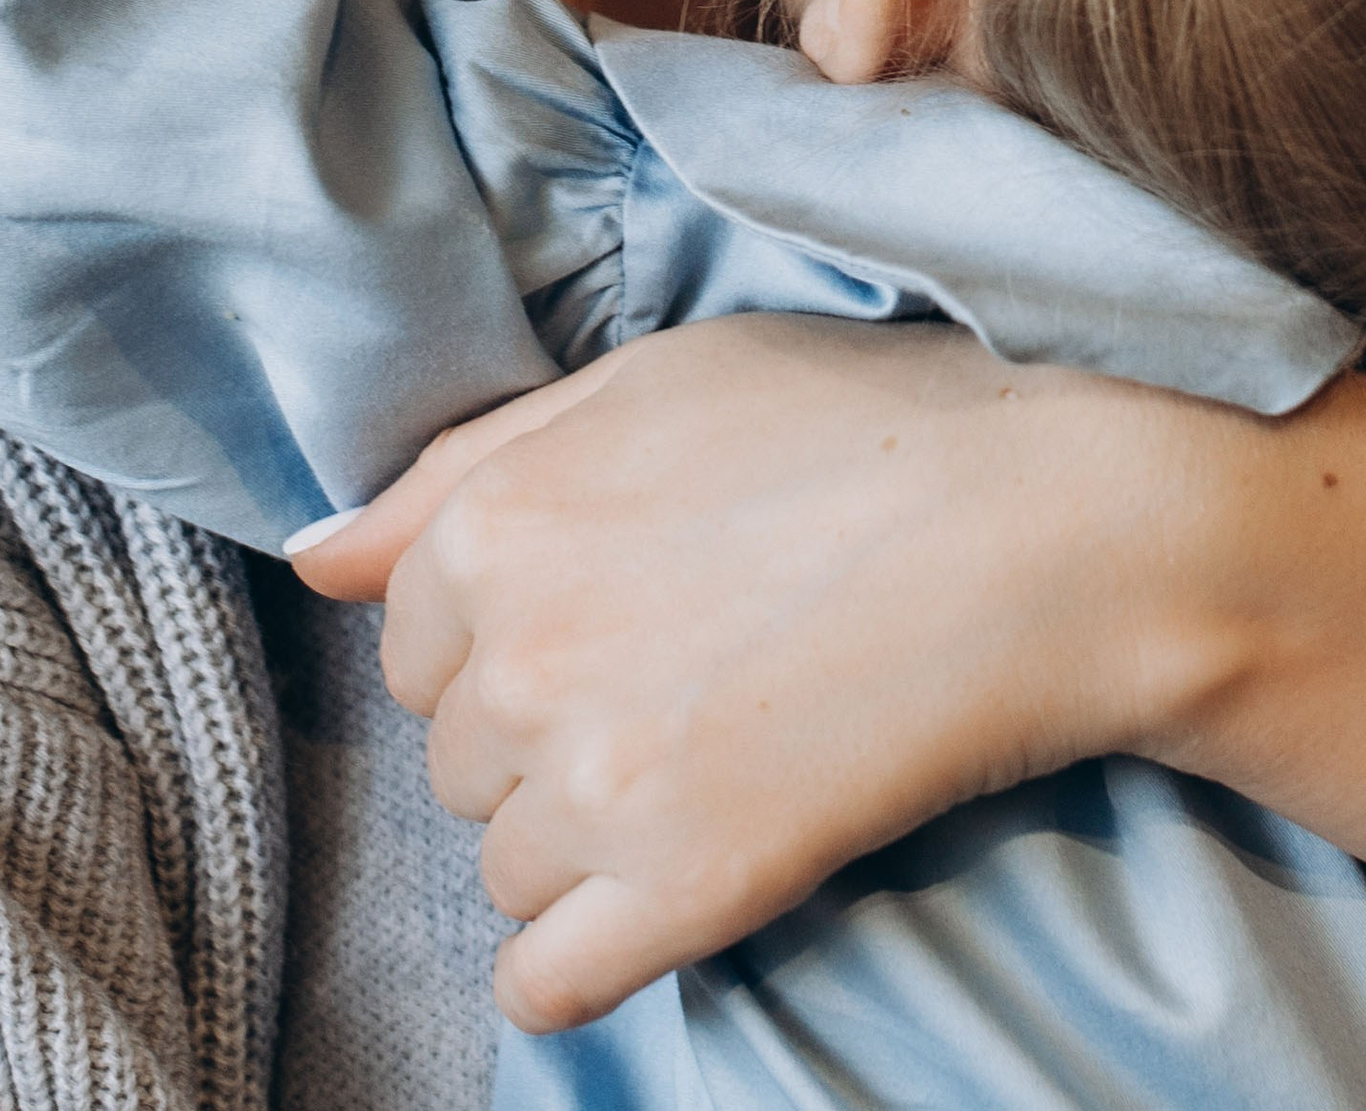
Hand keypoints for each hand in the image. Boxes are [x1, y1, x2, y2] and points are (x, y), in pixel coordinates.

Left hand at [294, 314, 1233, 1031]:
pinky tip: (668, 888)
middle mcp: (514, 654)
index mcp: (495, 521)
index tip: (626, 608)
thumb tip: (315, 559)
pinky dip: (587, 957)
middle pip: (453, 758)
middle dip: (545, 731)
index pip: (412, 638)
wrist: (1050, 528)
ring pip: (503, 867)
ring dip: (583, 838)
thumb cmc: (866, 423)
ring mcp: (591, 780)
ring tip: (716, 754)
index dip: (518, 629)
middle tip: (690, 672)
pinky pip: (546, 987)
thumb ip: (464, 466)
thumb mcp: (653, 379)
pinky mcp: (683, 889)